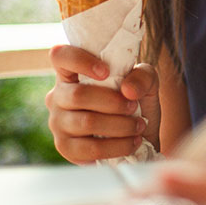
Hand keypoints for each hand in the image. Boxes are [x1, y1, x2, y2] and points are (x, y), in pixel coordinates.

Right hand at [44, 44, 158, 162]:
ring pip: (85, 122)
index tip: (106, 71)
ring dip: (120, 125)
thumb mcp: (147, 81)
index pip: (60, 56)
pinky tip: (132, 142)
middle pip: (77, 95)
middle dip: (113, 102)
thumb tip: (128, 90)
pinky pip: (89, 149)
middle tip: (134, 106)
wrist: (139, 135)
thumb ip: (143, 76)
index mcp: (72, 72)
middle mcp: (58, 96)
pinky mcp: (65, 148)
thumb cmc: (135, 100)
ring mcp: (58, 123)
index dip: (80, 61)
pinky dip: (117, 146)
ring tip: (138, 126)